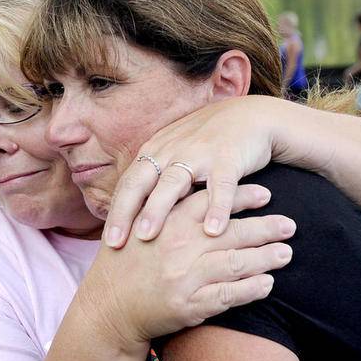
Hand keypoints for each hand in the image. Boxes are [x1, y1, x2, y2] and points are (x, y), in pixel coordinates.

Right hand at [80, 183, 294, 346]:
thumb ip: (164, 208)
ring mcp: (185, 277)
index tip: (265, 194)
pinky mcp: (188, 305)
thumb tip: (193, 187)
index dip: (241, 196)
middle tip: (290, 225)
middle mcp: (178, 247)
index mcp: (167, 223)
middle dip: (265, 227)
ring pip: (235, 262)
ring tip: (286, 253)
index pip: (211, 203)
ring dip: (265, 258)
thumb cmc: (124, 266)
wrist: (106, 309)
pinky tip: (268, 285)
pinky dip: (251, 289)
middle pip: (231, 232)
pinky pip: (228, 295)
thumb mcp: (138, 227)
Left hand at [103, 97, 276, 247]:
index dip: (115, 212)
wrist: (253, 117)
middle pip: (140, 183)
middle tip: (114, 243)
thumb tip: (135, 215)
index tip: (107, 241)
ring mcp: (199, 153)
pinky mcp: (228, 158)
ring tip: (147, 237)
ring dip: (157, 210)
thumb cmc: (211, 144)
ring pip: (172, 183)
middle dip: (124, 213)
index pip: (128, 184)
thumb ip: (158, 179)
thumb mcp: (177, 154)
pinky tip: (212, 231)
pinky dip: (217, 208)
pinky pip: (220, 186)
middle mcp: (171, 150)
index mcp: (156, 151)